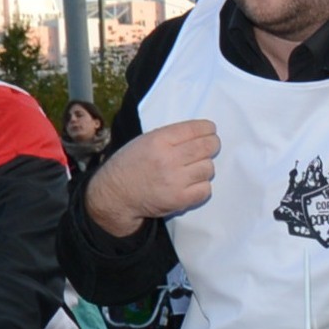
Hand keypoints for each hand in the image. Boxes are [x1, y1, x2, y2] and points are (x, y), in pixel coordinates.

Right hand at [89, 120, 217, 233]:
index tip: (211, 130)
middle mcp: (168, 159)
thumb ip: (170, 136)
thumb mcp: (144, 141)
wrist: (115, 194)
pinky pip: (205, 189)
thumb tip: (201, 133)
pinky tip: (191, 184)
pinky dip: (202, 186)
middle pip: (207, 147)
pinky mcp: (179, 200)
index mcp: (158, 141)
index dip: (208, 128)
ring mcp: (174, 181)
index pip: (195, 129)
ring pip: (208, 168)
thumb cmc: (131, 164)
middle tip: (210, 147)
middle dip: (212, 145)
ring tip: (193, 169)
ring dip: (204, 168)